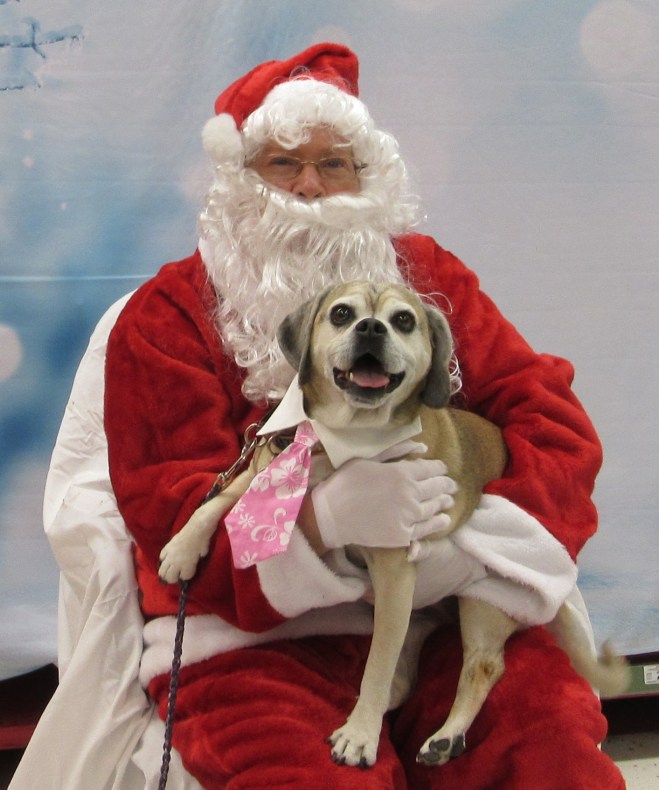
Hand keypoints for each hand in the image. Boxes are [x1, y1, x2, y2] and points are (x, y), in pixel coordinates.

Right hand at [310, 455, 456, 549]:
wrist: (331, 515)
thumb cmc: (346, 482)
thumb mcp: (369, 459)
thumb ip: (397, 451)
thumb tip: (423, 448)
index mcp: (403, 473)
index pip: (432, 469)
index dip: (440, 468)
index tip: (442, 469)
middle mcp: (410, 494)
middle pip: (437, 487)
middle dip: (446, 484)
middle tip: (451, 485)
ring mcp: (408, 516)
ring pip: (435, 507)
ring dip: (444, 502)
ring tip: (447, 500)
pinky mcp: (404, 535)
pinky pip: (427, 528)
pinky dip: (438, 522)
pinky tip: (442, 519)